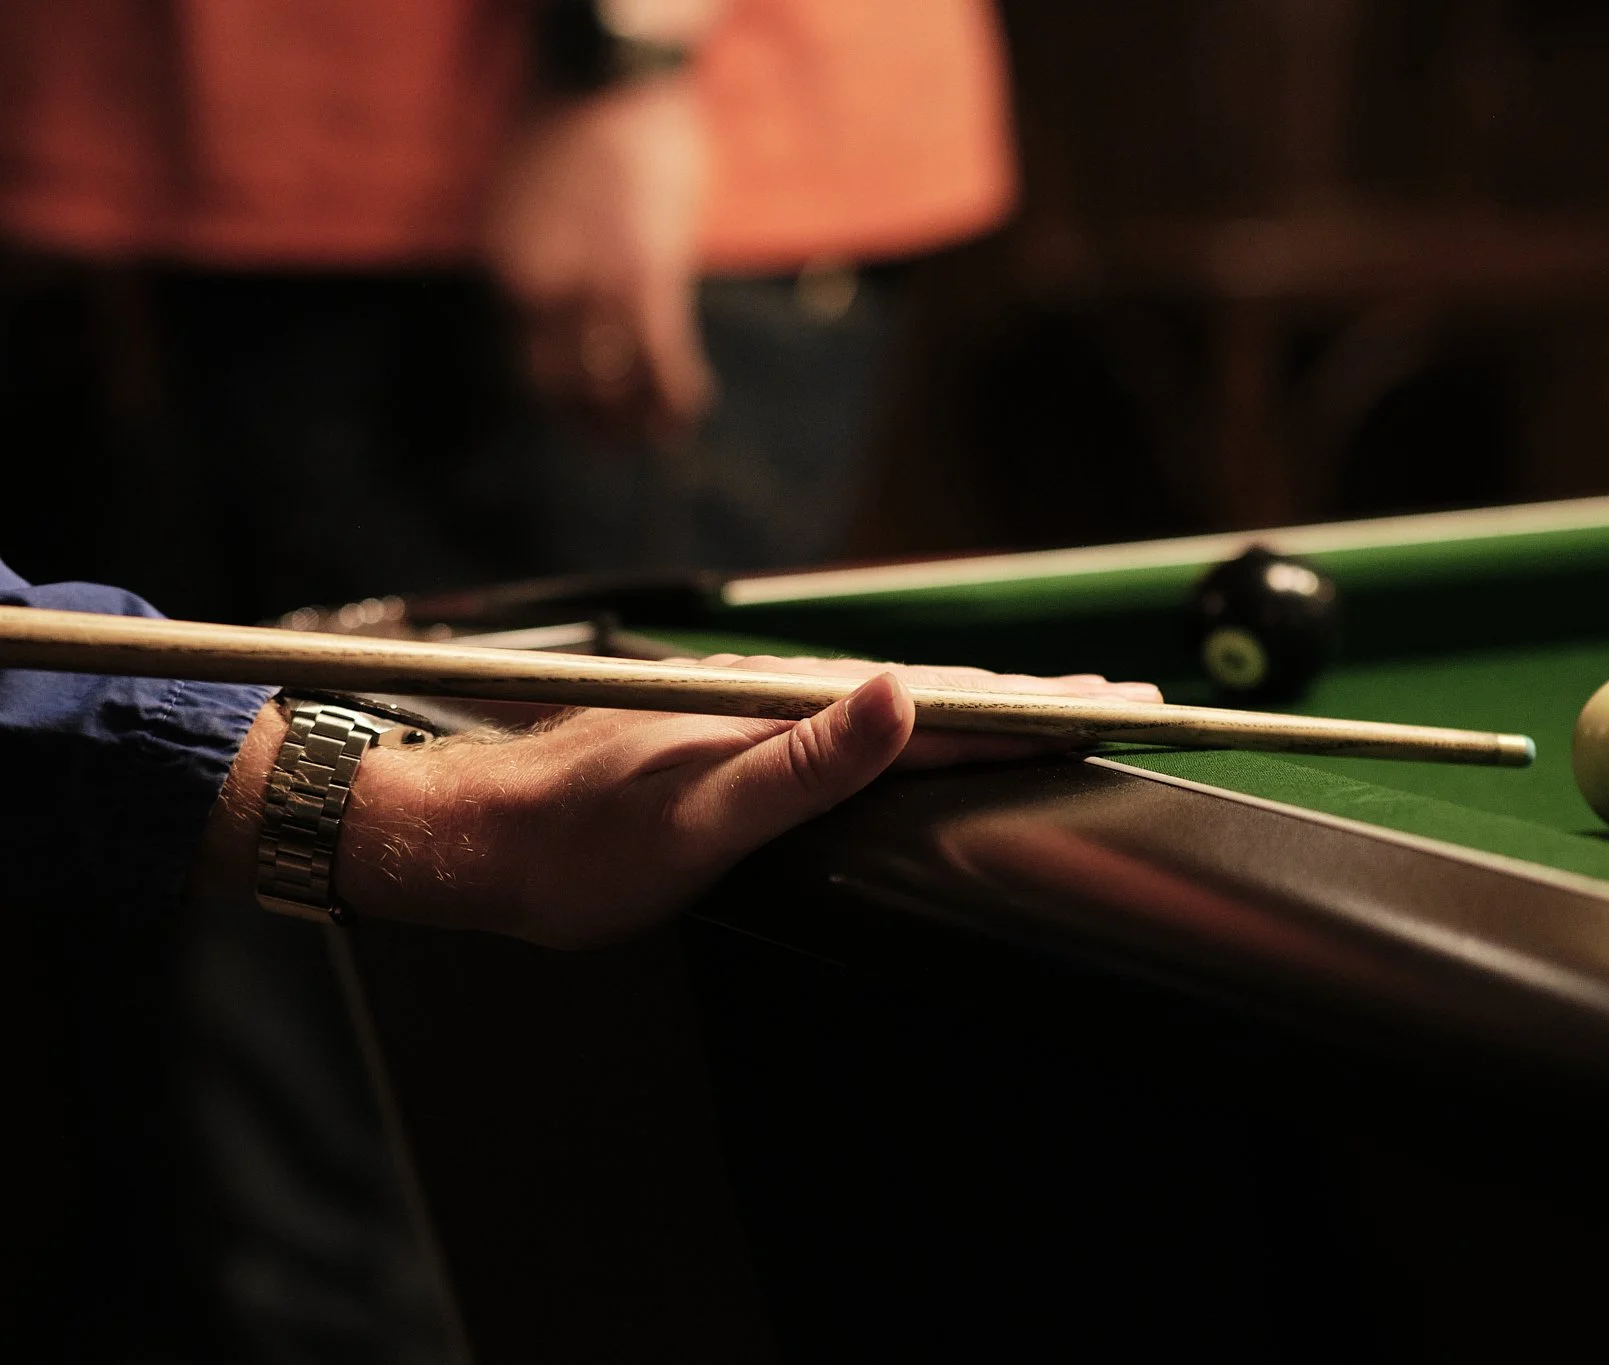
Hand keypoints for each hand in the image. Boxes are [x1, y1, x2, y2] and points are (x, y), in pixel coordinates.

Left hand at [329, 658, 1159, 947]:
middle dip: (1036, 697)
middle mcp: (783, 704)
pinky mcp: (740, 743)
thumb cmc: (582, 846)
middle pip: (936, 695)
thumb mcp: (700, 816)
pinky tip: (928, 729)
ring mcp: (761, 721)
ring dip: (985, 705)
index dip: (1037, 708)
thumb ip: (806, 761)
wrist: (482, 837)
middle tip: (1125, 697)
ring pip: (900, 706)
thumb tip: (906, 692)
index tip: (1123, 701)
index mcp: (791, 714)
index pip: (943, 705)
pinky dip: (918, 724)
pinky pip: (855, 726)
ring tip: (1054, 708)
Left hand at [482, 77, 711, 442]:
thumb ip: (536, 263)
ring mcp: (597, 286)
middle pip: (564, 388)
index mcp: (511, 276)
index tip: (576, 420)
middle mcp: (545, 292)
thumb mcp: (522, 205)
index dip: (556, 405)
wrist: (603, 80)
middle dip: (592, 426)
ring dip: (637, 421)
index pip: (526, 367)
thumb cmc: (564, 132)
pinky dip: (676, 395)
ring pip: (614, 384)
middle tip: (615, 443)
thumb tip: (552, 310)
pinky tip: (687, 412)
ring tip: (657, 436)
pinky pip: (662, 359)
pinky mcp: (650, 276)